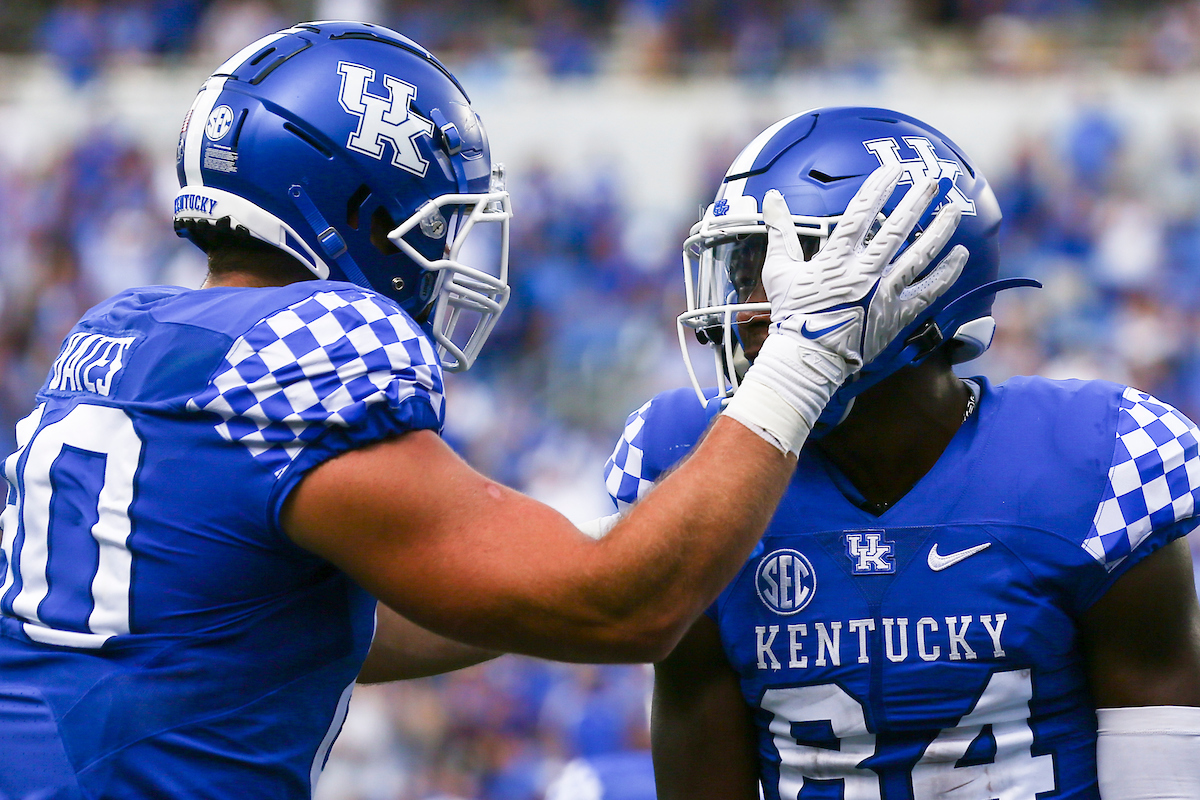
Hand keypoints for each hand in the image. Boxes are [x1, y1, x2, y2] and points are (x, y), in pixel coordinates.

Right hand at [760, 163, 967, 370]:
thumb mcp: (778, 271)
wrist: (807, 359)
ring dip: (938, 231)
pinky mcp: (897, 316)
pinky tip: (960, 254)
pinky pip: (927, 291)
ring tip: (953, 210)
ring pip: (918, 256)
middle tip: (934, 180)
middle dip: (916, 202)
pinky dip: (946, 273)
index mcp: (835, 260)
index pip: (860, 215)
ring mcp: (883, 295)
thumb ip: (779, 232)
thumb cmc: (791, 314)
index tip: (892, 170)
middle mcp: (863, 273)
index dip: (877, 189)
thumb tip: (771, 197)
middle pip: (896, 230)